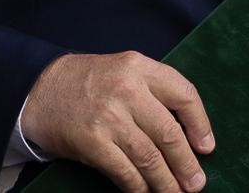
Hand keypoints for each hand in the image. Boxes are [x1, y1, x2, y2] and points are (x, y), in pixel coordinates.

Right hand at [21, 51, 214, 192]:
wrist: (41, 88)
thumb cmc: (90, 83)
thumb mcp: (125, 70)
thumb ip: (154, 92)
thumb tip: (188, 133)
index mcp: (140, 67)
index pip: (184, 95)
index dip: (201, 124)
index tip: (207, 147)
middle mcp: (127, 89)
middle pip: (169, 132)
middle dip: (186, 163)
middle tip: (196, 183)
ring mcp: (109, 116)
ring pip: (149, 156)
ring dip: (166, 181)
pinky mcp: (92, 141)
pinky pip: (124, 171)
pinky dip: (139, 187)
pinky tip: (146, 192)